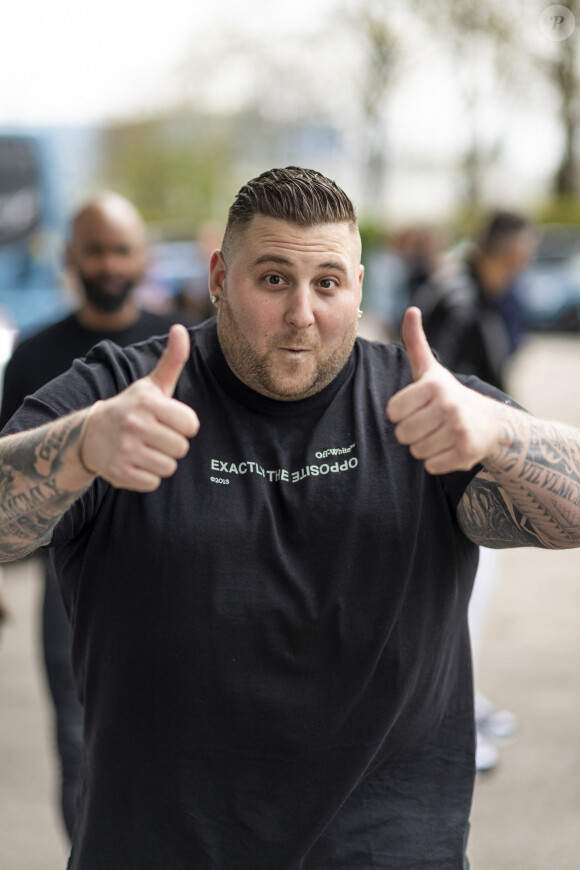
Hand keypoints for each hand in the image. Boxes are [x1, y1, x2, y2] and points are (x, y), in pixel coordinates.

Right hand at [80, 324, 199, 490]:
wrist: (90, 434)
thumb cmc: (131, 408)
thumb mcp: (151, 385)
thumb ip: (172, 360)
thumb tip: (180, 328)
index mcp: (148, 403)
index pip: (191, 425)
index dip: (183, 425)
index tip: (168, 421)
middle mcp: (135, 425)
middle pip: (181, 448)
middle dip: (172, 445)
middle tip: (154, 437)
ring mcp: (125, 450)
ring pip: (169, 467)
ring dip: (160, 461)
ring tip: (144, 449)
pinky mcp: (118, 473)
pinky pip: (153, 483)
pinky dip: (146, 476)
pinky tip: (134, 462)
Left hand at [386, 307, 501, 474]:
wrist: (490, 423)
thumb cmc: (448, 395)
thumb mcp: (430, 369)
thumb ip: (415, 342)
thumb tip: (410, 309)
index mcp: (433, 386)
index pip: (392, 412)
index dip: (402, 413)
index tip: (418, 407)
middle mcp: (448, 406)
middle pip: (402, 434)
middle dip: (412, 432)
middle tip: (430, 424)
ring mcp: (459, 430)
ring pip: (415, 451)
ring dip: (424, 447)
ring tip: (440, 435)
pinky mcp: (465, 454)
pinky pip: (431, 466)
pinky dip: (436, 462)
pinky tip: (449, 448)